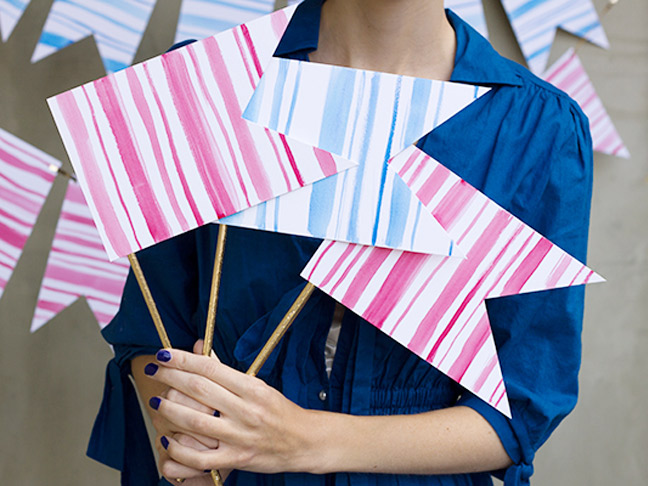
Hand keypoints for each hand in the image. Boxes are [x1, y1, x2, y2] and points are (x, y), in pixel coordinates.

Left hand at [146, 343, 314, 474]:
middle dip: (171, 377)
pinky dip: (179, 449)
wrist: (304, 441)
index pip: (210, 368)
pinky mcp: (237, 459)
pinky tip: (168, 438)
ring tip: (156, 401)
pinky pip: (200, 458)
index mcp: (252, 388)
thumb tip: (198, 349)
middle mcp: (246, 410)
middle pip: (199, 389)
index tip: (164, 355)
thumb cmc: (279, 411)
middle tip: (155, 371)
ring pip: (195, 421)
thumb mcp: (258, 385)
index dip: (183, 360)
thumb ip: (225, 371)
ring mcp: (240, 436)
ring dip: (169, 410)